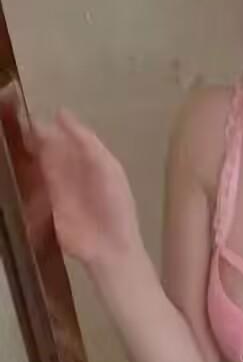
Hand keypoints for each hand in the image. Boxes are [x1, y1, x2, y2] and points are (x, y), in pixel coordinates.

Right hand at [21, 106, 143, 267]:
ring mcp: (62, 189)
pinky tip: (14, 171)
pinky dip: (26, 179)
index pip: (69, 137)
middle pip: (52, 150)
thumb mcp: (106, 168)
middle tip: (14, 129)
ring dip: (28, 157)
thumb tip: (61, 114)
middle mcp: (77, 171)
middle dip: (35, 140)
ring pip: (41, 166)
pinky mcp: (49, 206)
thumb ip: (87, 142)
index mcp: (94, 159)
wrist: (110, 247)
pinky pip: (35, 187)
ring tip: (10, 146)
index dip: (51, 127)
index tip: (30, 117)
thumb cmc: (113, 205)